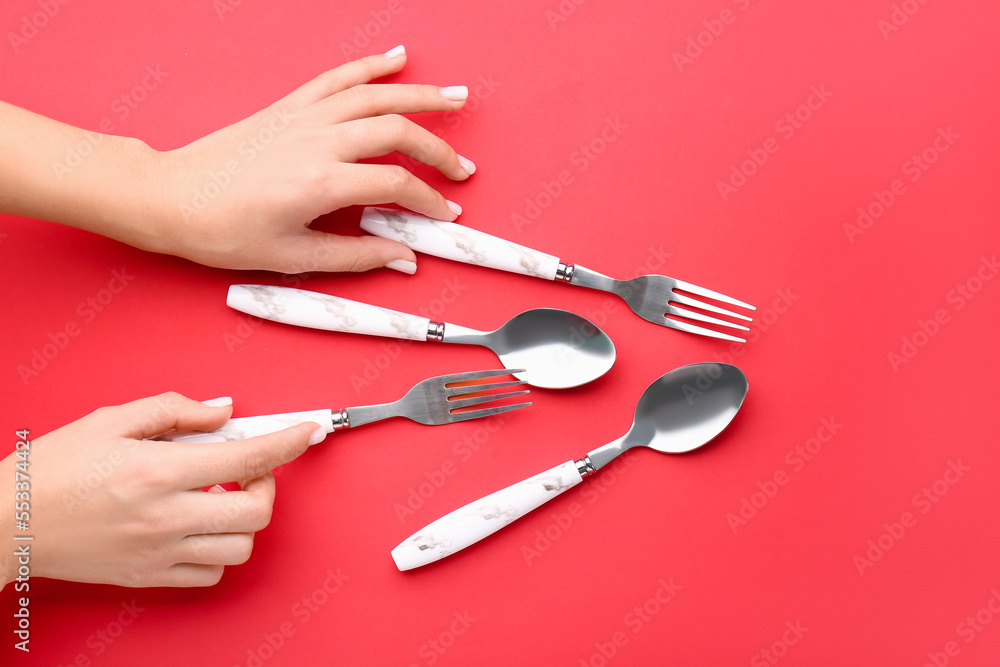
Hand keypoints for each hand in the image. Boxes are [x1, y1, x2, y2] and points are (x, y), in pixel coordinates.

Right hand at [0, 393, 322, 587]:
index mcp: (160, 471)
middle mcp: (167, 516)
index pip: (249, 455)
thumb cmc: (53, 469)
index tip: (306, 431)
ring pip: (241, 547)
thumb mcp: (112, 420)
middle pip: (257, 510)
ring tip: (225, 496)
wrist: (7, 523)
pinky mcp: (150, 575)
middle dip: (269, 482)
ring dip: (246, 518)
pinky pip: (211, 573)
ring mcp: (160, 552)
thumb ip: (176, 411)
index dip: (288, 441)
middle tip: (252, 466)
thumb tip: (223, 411)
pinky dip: (221, 550)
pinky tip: (203, 525)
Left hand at [152, 45, 473, 272]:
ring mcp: (303, 119)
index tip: (444, 214)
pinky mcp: (288, 107)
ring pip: (375, 96)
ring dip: (421, 95)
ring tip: (457, 99)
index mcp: (319, 183)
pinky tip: (397, 58)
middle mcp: (316, 142)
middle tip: (462, 169)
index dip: (429, 200)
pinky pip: (337, 78)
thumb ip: (355, 257)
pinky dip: (370, 65)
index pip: (396, 183)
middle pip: (397, 132)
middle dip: (438, 149)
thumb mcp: (292, 258)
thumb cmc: (223, 231)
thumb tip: (402, 258)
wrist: (172, 199)